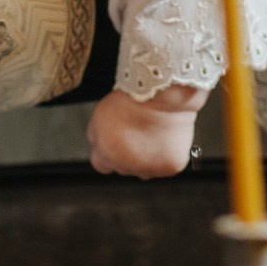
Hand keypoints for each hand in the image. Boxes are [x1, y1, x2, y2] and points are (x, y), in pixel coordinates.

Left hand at [87, 85, 205, 178]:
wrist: (162, 95)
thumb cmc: (133, 99)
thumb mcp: (99, 115)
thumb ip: (96, 136)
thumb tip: (98, 145)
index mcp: (108, 153)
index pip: (101, 165)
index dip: (107, 153)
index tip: (114, 145)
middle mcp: (128, 165)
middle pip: (123, 168)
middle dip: (127, 155)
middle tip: (135, 135)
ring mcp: (150, 168)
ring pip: (145, 170)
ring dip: (146, 159)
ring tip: (150, 136)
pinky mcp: (171, 166)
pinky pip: (165, 167)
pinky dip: (165, 156)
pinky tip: (164, 139)